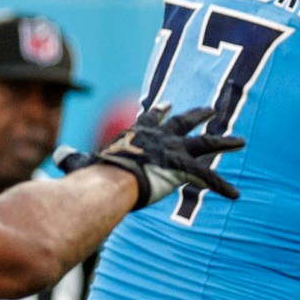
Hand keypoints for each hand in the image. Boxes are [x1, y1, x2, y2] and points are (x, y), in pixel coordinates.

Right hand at [56, 104, 242, 209]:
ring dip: (225, 142)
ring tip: (242, 140)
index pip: (150, 119)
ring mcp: (174, 150)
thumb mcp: (81, 163)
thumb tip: (57, 156)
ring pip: (206, 143)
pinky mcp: (184, 168)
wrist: (111, 179)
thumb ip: (72, 159)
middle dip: (198, 115)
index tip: (167, 104)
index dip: (158, 112)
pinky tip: (236, 195)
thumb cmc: (95, 173)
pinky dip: (223, 187)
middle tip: (211, 109)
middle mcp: (159, 138)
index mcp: (137, 135)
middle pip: (183, 122)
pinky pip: (209, 178)